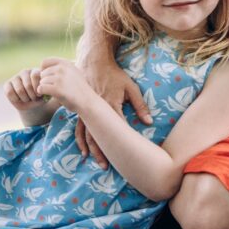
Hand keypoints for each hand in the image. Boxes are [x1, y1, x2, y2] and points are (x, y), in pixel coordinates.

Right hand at [4, 68, 44, 110]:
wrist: (31, 105)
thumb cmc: (40, 98)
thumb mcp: (45, 93)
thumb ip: (45, 89)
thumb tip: (40, 89)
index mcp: (36, 71)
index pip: (35, 75)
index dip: (37, 88)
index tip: (40, 94)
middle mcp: (25, 72)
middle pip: (28, 85)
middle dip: (32, 96)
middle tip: (33, 98)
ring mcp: (15, 77)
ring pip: (19, 90)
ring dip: (25, 98)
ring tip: (27, 98)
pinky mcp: (7, 84)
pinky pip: (10, 92)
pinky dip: (15, 99)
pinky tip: (19, 98)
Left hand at [36, 58, 95, 113]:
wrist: (87, 101)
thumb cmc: (79, 89)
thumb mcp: (73, 72)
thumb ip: (61, 68)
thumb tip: (42, 68)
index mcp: (66, 63)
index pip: (45, 61)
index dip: (43, 70)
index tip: (46, 77)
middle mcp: (62, 68)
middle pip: (43, 73)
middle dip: (44, 81)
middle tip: (50, 88)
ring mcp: (60, 78)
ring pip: (42, 81)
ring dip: (44, 88)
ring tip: (52, 93)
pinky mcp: (57, 89)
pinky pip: (41, 88)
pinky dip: (41, 93)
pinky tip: (47, 96)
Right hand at [78, 50, 149, 168]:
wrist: (94, 61)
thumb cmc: (114, 74)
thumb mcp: (131, 87)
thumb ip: (140, 105)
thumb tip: (149, 122)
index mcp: (111, 106)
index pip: (117, 129)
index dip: (120, 144)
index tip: (124, 157)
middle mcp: (97, 110)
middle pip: (99, 136)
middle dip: (102, 152)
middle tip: (105, 167)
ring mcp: (86, 110)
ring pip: (87, 134)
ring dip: (91, 148)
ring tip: (95, 161)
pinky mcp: (80, 108)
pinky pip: (79, 127)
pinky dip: (80, 139)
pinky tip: (83, 149)